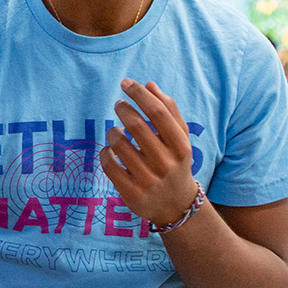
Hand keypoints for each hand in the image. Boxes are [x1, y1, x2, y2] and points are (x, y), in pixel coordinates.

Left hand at [101, 80, 196, 226]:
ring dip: (112, 131)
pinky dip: (105, 152)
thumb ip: (169, 110)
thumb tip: (149, 84)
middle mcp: (166, 163)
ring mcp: (149, 180)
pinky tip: (110, 150)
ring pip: (119, 144)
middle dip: (123, 109)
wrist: (176, 204)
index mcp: (181, 146)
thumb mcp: (180, 138)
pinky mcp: (132, 193)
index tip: (126, 83)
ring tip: (115, 131)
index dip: (140, 94)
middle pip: (136, 125)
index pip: (159, 112)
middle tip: (118, 105)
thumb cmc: (175, 162)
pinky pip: (109, 165)